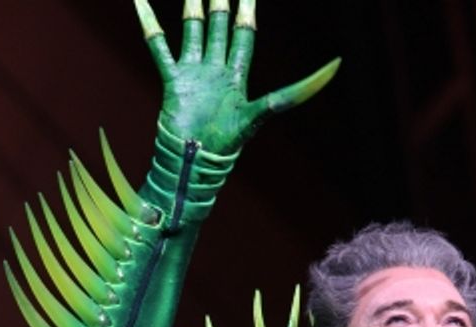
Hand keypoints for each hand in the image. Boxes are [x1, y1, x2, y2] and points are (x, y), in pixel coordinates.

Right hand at [135, 0, 338, 154]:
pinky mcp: (173, 80)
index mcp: (237, 76)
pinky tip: (140, 1)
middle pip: (220, 28)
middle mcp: (216, 71)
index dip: (247, 12)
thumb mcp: (266, 112)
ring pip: (193, 31)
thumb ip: (297, 92)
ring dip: (194, 8)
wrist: (195, 161)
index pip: (245, 35)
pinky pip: (159, 46)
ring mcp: (194, 73)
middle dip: (221, 3)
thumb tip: (335, 68)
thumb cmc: (228, 142)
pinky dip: (150, 23)